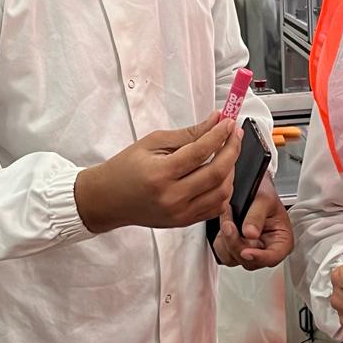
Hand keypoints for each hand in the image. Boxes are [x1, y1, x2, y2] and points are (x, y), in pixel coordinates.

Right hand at [75, 112, 240, 232]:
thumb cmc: (126, 168)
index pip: (201, 152)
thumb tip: (215, 120)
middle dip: (232, 149)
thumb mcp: (153, 142)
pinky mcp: (184, 222)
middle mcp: (172, 197)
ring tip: (227, 152)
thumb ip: (188, 133)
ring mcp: (180, 213)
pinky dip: (224, 189)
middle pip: (217, 173)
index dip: (219, 134)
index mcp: (161, 174)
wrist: (108, 199)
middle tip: (234, 133)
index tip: (227, 121)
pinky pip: (216, 208)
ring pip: (222, 193)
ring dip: (231, 170)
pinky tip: (220, 174)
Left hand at [214, 172, 293, 268]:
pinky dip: (220, 240)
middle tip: (229, 224)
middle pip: (250, 261)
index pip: (273, 257)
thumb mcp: (264, 199)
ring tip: (227, 218)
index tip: (246, 251)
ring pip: (234, 259)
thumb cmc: (264, 191)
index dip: (259, 257)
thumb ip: (257, 216)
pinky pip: (223, 253)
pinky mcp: (234, 248)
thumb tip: (250, 233)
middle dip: (236, 243)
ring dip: (226, 240)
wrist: (252, 185)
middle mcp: (266, 249)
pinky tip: (224, 224)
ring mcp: (250, 250)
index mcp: (281, 240)